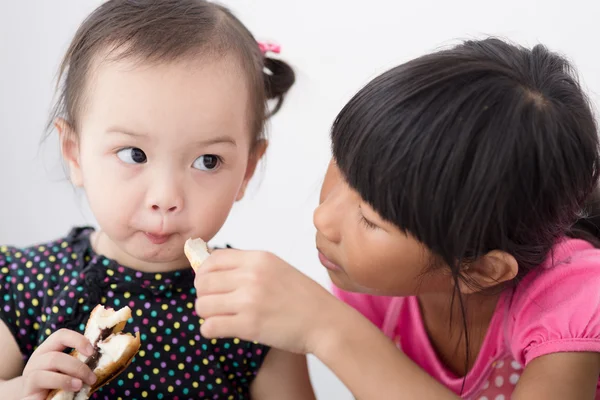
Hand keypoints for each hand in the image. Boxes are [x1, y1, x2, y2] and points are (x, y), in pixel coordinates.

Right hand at [20, 328, 96, 399]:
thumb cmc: (57, 387)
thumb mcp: (69, 373)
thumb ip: (80, 365)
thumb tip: (106, 360)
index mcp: (49, 350)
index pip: (61, 335)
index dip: (78, 339)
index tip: (92, 352)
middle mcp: (38, 358)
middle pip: (58, 351)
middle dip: (79, 364)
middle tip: (92, 378)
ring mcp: (31, 371)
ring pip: (53, 360)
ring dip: (73, 371)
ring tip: (82, 384)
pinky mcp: (28, 387)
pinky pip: (42, 377)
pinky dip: (62, 381)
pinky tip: (73, 388)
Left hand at [194, 249, 342, 354]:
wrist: (326, 322)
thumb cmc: (303, 298)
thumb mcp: (276, 269)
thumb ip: (248, 267)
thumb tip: (210, 268)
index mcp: (258, 258)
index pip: (212, 260)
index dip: (204, 273)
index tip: (209, 284)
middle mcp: (251, 276)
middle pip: (203, 283)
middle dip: (204, 295)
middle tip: (215, 304)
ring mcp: (249, 300)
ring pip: (203, 305)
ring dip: (207, 314)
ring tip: (220, 317)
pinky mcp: (248, 325)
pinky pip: (209, 327)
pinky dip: (210, 330)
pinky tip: (221, 330)